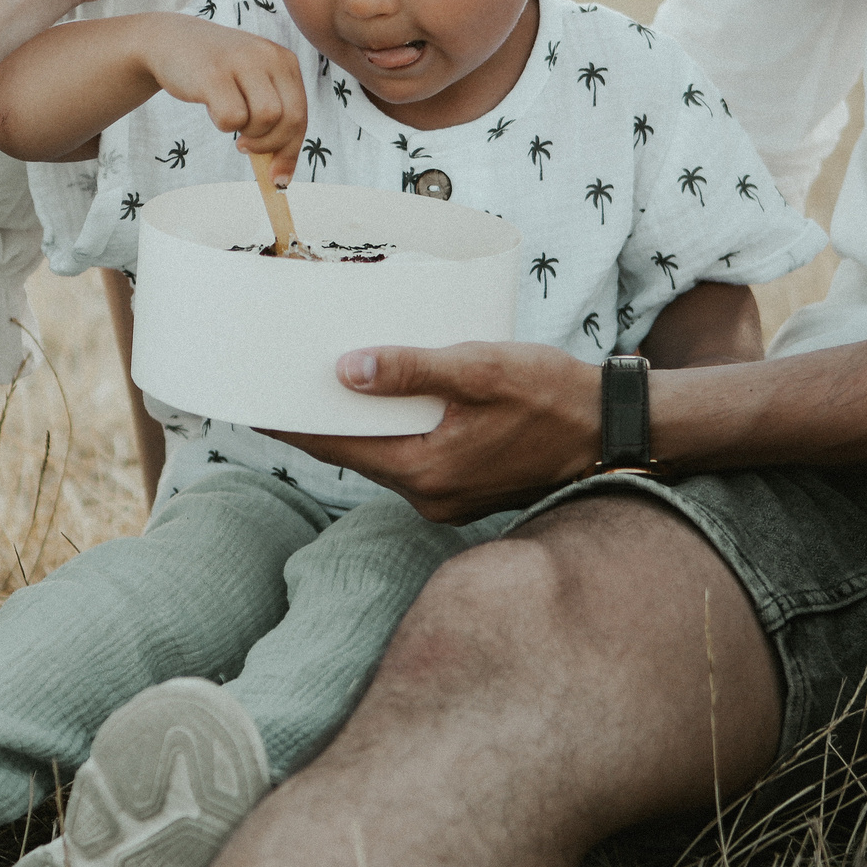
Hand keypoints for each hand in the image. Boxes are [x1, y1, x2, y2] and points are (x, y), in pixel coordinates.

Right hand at [138, 16, 308, 178]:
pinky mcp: (214, 73)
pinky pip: (232, 118)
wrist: (170, 41)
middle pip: (291, 120)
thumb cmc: (216, 73)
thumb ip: (272, 120)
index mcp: (284, 60)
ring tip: (229, 117)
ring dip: (246, 133)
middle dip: (270, 145)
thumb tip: (281, 177)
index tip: (278, 178)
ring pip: (266, 119)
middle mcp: (268, 56)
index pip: (301, 115)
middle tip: (245, 147)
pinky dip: (222, 124)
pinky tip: (212, 107)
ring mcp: (242, 62)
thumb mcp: (252, 86)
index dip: (291, 151)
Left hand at [264, 342, 602, 522]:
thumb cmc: (553, 396)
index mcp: (425, 470)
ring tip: (325, 387)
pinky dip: (391, 433)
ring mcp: (449, 497)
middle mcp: (430, 494)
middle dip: (318, 422)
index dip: (291, 425)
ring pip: (383, 457)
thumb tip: (345, 370)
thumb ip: (412, 370)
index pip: (336, 447)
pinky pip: (412, 459)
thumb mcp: (480, 369)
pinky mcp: (466, 488)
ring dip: (356, 427)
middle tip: (281, 385)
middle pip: (355, 454)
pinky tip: (386, 402)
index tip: (252, 404)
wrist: (614, 430)